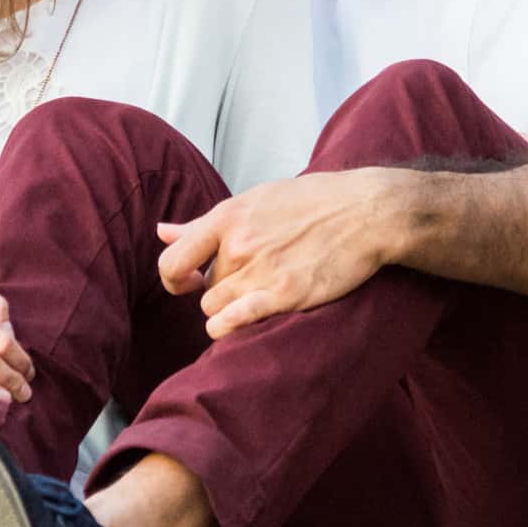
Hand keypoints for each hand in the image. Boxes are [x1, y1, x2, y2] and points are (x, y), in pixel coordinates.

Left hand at [155, 169, 407, 339]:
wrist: (367, 212)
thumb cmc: (312, 203)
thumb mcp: (255, 200)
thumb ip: (204, 222)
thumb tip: (161, 232)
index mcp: (228, 217)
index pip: (173, 261)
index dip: (175, 278)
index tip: (189, 281)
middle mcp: (239, 245)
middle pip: (204, 288)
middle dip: (219, 288)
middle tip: (249, 279)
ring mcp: (261, 272)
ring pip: (215, 308)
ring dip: (229, 307)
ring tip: (258, 293)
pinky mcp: (285, 295)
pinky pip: (235, 321)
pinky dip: (227, 326)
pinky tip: (234, 323)